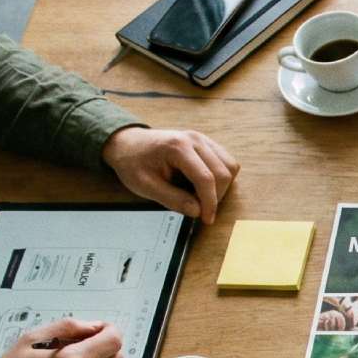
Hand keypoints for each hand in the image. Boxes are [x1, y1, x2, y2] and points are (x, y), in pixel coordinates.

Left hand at [102, 127, 239, 224]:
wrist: (127, 143)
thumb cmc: (133, 162)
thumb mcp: (144, 185)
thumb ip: (172, 199)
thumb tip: (197, 211)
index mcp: (177, 147)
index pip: (205, 178)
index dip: (209, 202)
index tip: (206, 219)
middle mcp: (195, 139)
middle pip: (223, 172)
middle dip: (216, 196)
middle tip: (201, 210)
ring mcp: (202, 139)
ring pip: (230, 166)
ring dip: (222, 186)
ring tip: (202, 196)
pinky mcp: (206, 142)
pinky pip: (226, 160)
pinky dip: (221, 176)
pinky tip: (204, 185)